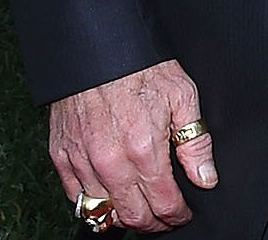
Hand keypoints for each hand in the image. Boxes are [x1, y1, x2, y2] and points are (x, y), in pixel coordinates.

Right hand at [48, 60, 217, 232]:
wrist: (95, 45)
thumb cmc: (139, 66)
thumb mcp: (182, 95)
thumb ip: (195, 142)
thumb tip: (205, 177)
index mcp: (143, 148)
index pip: (163, 204)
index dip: (177, 214)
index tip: (182, 212)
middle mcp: (110, 162)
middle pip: (133, 216)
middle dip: (154, 221)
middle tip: (164, 215)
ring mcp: (82, 161)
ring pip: (104, 213)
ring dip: (124, 215)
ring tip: (139, 207)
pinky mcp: (61, 156)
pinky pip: (76, 198)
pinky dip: (93, 203)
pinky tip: (109, 195)